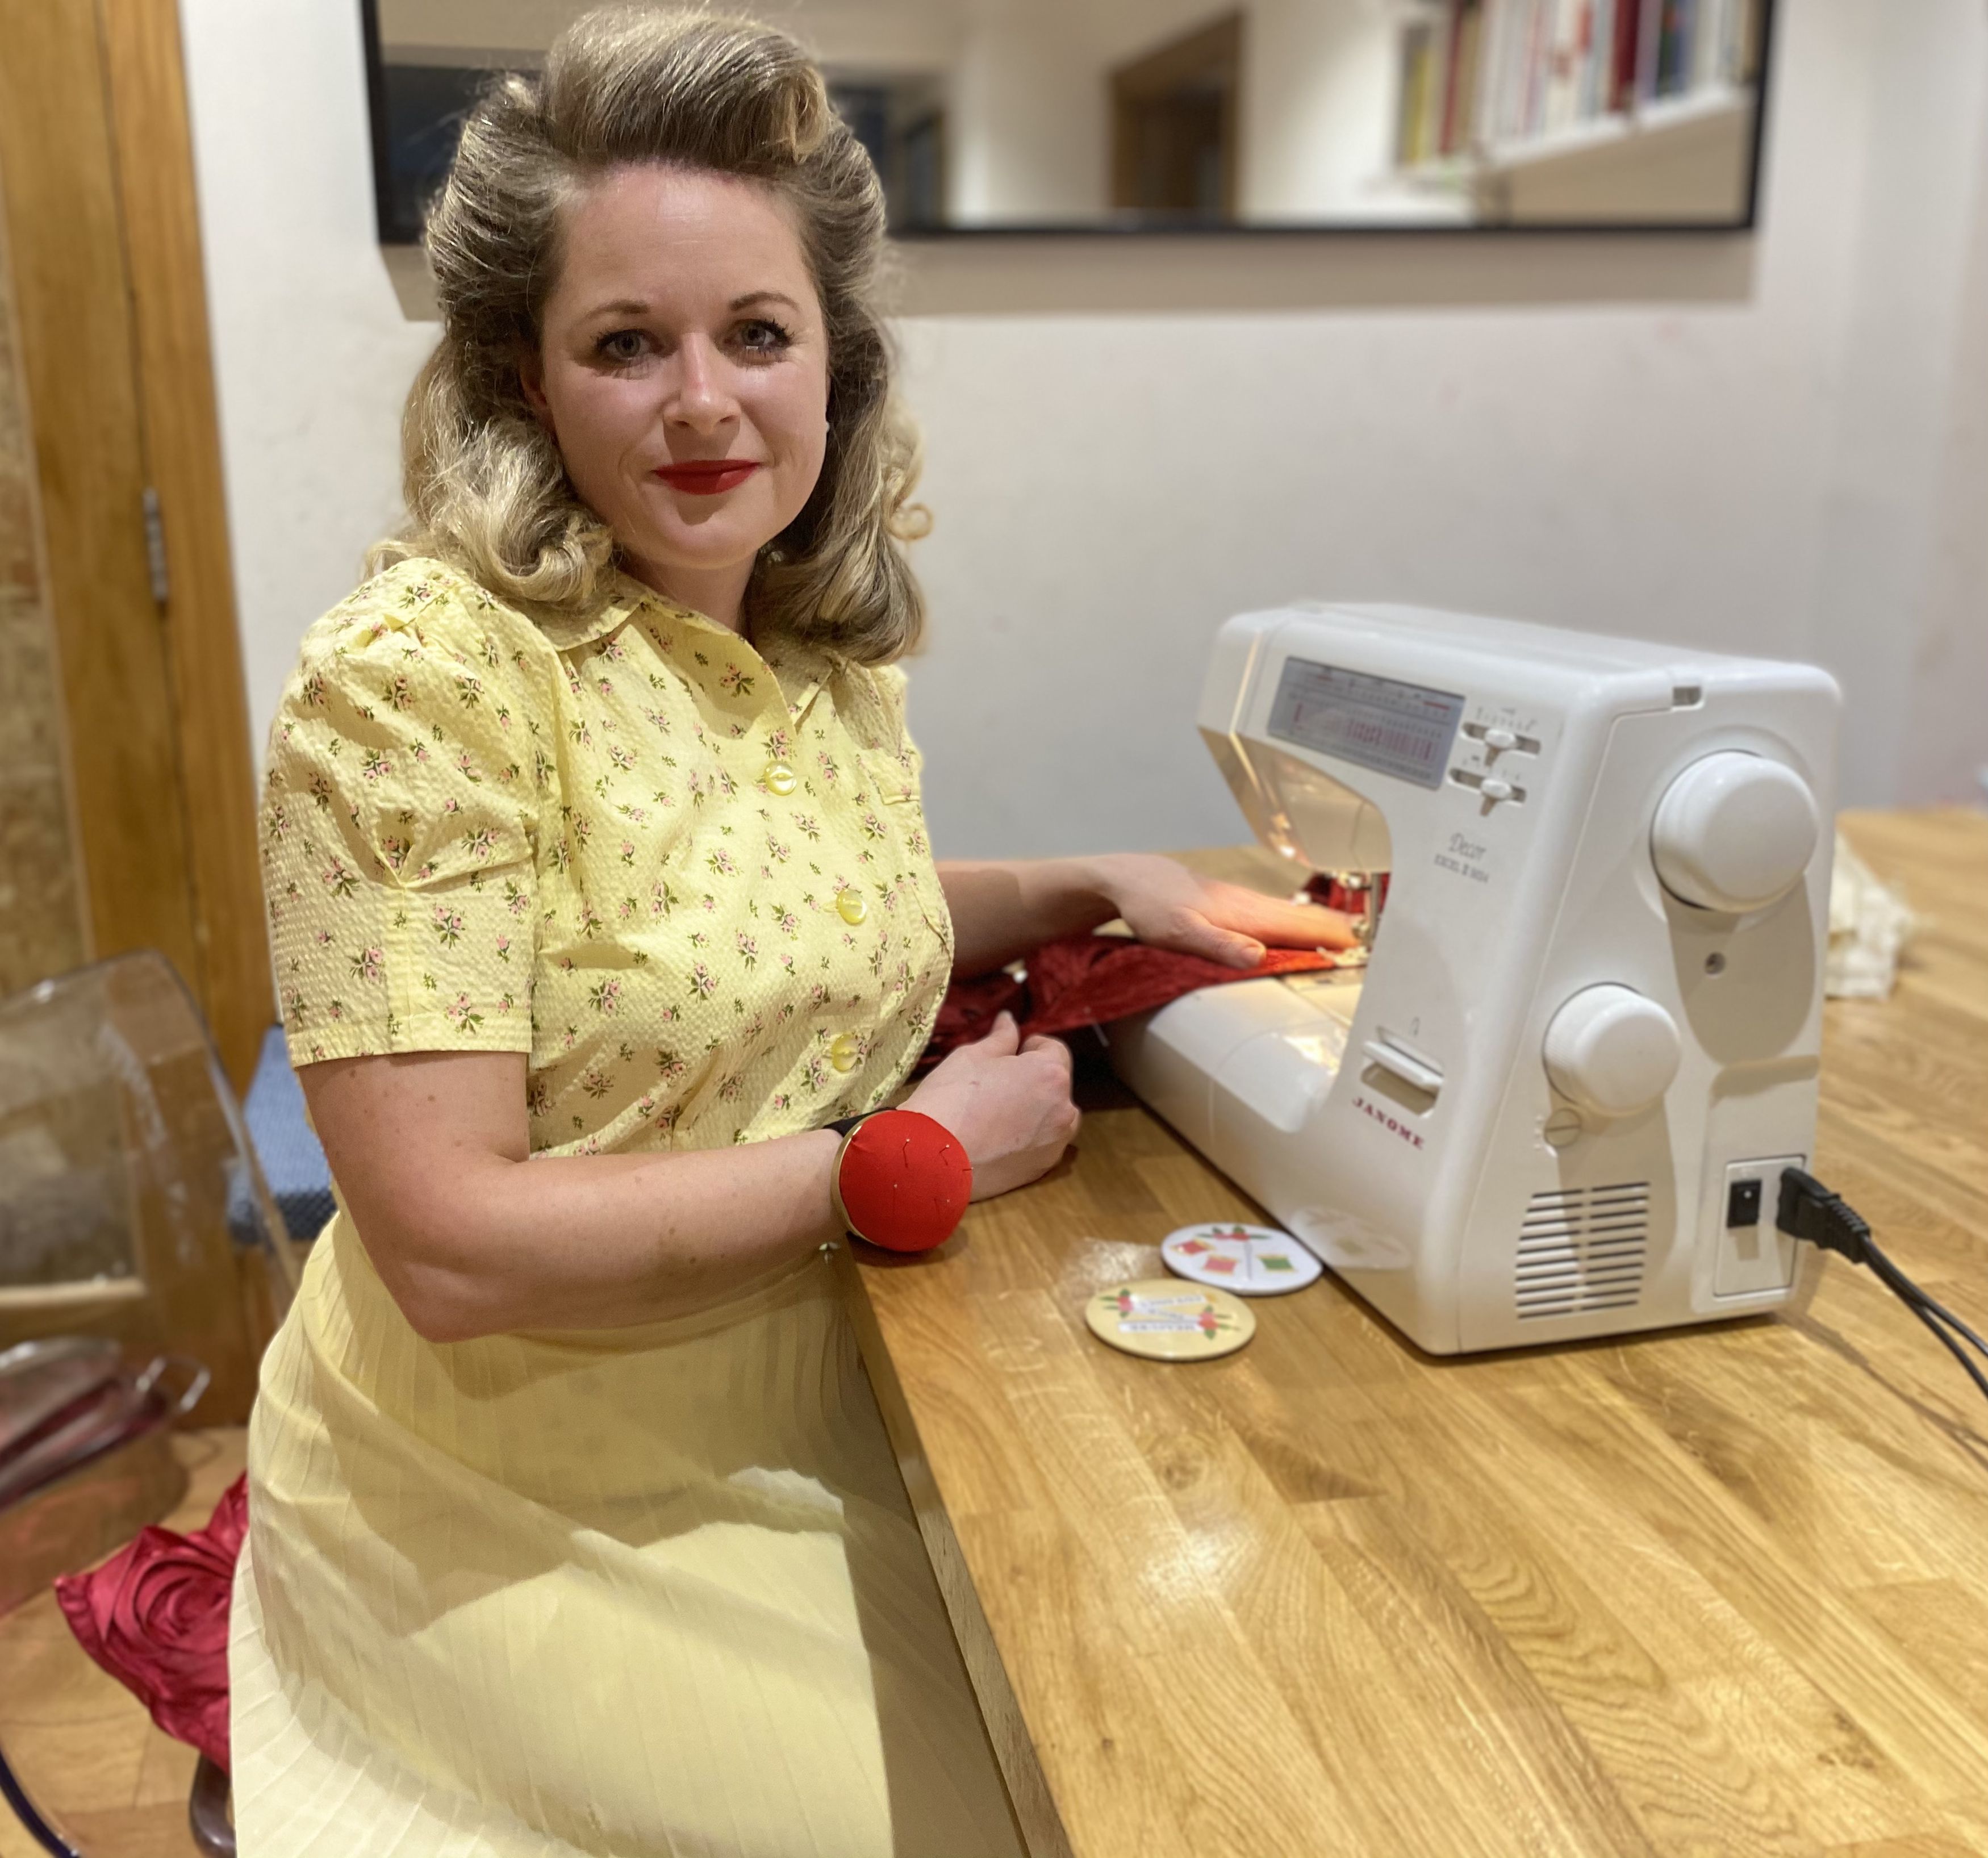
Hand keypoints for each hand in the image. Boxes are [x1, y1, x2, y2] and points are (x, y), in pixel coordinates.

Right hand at [902, 1012, 1079, 1199]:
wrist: (932, 1158)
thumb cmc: (951, 1099)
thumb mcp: (972, 1056)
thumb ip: (1001, 1038)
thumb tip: (1009, 1020)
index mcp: (1050, 1074)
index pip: (1054, 1049)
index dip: (1029, 1048)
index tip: (1005, 1057)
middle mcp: (1063, 1109)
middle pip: (1056, 1083)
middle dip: (1033, 1079)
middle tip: (996, 1086)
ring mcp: (1056, 1142)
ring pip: (1052, 1115)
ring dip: (1035, 1109)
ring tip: (997, 1115)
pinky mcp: (1043, 1168)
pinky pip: (1043, 1143)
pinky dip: (1028, 1137)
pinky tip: (997, 1139)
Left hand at [1090, 853, 1356, 969]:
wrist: (1130, 880)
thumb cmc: (1151, 905)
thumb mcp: (1179, 932)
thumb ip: (1218, 945)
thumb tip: (1258, 956)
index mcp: (1245, 914)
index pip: (1300, 927)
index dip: (1333, 938)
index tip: (1364, 951)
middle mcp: (1250, 906)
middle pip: (1305, 919)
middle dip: (1339, 931)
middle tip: (1374, 949)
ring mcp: (1243, 904)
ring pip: (1292, 915)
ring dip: (1322, 927)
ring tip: (1350, 939)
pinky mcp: (1233, 906)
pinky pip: (1277, 916)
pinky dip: (1299, 924)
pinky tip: (1301, 930)